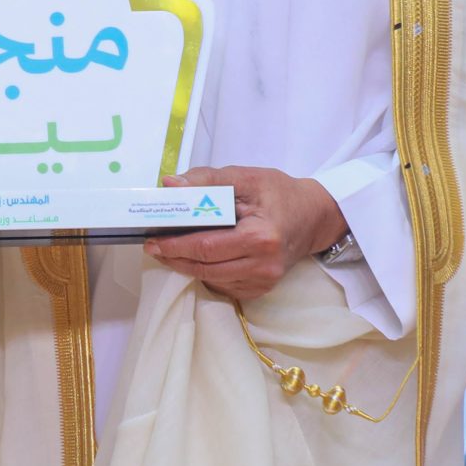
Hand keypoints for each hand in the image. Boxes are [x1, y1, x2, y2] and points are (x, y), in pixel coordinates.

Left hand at [144, 166, 346, 302]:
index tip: (152, 238)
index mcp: (261, 236)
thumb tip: (170, 184)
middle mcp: (264, 265)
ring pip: (212, 278)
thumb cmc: (279, 193)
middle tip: (152, 246)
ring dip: (186, 267)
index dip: (176, 244)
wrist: (314, 217)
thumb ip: (207, 179)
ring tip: (166, 251)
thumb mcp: (246, 177)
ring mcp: (264, 281)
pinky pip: (224, 285)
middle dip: (174, 257)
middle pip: (206, 266)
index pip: (207, 246)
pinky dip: (205, 273)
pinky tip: (193, 259)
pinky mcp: (261, 289)